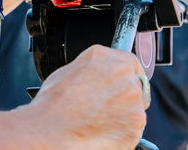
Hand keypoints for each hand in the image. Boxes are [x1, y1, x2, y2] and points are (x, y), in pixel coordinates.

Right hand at [17, 45, 147, 149]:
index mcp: (104, 57)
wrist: (51, 131)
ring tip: (99, 121)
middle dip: (124, 96)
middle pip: (135, 84)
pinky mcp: (136, 121)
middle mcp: (122, 73)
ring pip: (135, 106)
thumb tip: (96, 76)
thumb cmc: (53, 105)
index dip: (126, 76)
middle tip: (106, 107)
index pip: (129, 62)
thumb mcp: (68, 72)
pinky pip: (134, 126)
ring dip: (123, 113)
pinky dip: (123, 131)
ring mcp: (132, 97)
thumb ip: (91, 70)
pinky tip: (104, 131)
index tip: (123, 85)